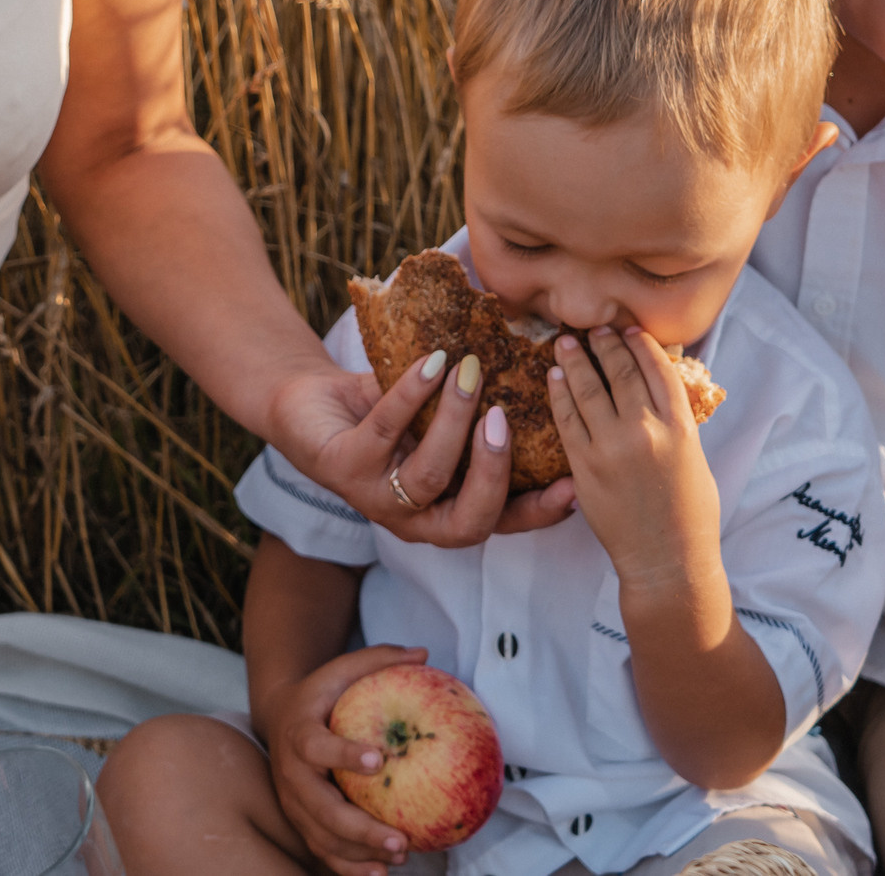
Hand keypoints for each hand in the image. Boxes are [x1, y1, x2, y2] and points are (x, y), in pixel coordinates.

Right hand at [264, 643, 430, 874]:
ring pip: (323, 837)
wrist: (280, 718)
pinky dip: (350, 868)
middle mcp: (290, 774)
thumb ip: (377, 659)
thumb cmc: (321, 693)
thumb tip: (423, 653)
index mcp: (299, 734)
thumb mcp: (340, 669)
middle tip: (399, 837)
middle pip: (321, 808)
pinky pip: (324, 852)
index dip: (343, 755)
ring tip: (401, 856)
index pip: (316, 747)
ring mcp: (293, 803)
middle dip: (359, 828)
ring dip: (360, 854)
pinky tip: (383, 874)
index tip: (378, 760)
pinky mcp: (301, 822)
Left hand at [271, 356, 574, 545]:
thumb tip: (543, 373)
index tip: (574, 485)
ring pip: (430, 476)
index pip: (501, 524)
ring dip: (455, 421)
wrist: (311, 404)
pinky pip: (386, 430)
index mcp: (445, 511)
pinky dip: (413, 392)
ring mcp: (375, 499)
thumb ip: (484, 413)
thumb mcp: (440, 418)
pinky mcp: (341, 467)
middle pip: (469, 522)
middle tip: (505, 419)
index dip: (538, 513)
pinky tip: (431, 361)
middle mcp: (414, 519)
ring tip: (469, 372)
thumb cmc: (387, 413)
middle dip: (496, 473)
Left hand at [546, 326, 721, 600]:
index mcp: (681, 427)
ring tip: (564, 343)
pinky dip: (559, 394)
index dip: (640, 342)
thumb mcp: (695, 459)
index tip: (628, 328)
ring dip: (575, 361)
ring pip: (589, 388)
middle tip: (593, 329)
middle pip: (621, 370)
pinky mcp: (585, 466)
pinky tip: (553, 378)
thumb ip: (675, 423)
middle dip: (604, 344)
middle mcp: (648, 430)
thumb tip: (656, 389)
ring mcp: (613, 447)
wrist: (668, 561)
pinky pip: (566, 419)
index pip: (657, 368)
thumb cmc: (690, 515)